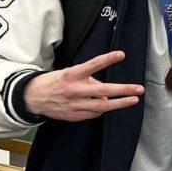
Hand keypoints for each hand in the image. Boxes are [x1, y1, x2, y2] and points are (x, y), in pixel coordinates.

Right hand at [23, 51, 140, 121]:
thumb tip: (105, 91)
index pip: (92, 65)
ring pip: (101, 106)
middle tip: (138, 89)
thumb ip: (88, 78)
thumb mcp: (69, 73)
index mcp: (71, 75)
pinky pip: (93, 114)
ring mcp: (73, 105)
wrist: (33, 98)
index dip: (107, 59)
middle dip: (122, 90)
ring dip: (119, 103)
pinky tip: (107, 105)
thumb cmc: (55, 82)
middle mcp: (73, 90)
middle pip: (102, 91)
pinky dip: (102, 109)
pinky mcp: (73, 116)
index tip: (121, 54)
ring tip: (132, 99)